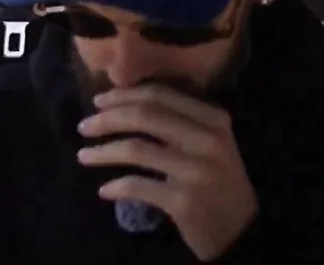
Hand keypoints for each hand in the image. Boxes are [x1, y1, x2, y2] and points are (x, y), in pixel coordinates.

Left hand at [77, 84, 256, 260]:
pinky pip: (137, 186)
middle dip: (107, 119)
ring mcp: (196, 171)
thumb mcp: (210, 142)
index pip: (160, 95)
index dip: (123, 96)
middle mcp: (207, 140)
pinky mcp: (184, 201)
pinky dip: (115, 187)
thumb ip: (179, 121)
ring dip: (103, 152)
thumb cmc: (218, 180)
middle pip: (145, 116)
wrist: (240, 228)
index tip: (98, 102)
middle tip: (83, 127)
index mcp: (214, 119)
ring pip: (136, 149)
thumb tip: (125, 101)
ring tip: (83, 156)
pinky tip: (104, 190)